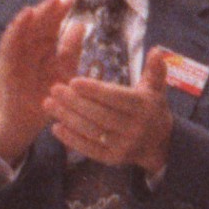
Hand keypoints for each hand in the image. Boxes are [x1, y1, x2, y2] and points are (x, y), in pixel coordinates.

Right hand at [0, 0, 70, 163]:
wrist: (25, 123)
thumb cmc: (45, 98)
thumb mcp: (64, 72)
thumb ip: (71, 51)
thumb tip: (81, 25)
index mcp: (43, 49)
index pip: (52, 25)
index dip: (61, 12)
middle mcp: (29, 48)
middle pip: (39, 24)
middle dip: (50, 10)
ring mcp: (16, 54)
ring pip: (24, 29)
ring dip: (35, 15)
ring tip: (48, 3)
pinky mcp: (5, 63)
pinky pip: (9, 42)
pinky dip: (16, 28)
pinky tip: (25, 16)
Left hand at [46, 47, 175, 177]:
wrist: (160, 144)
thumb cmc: (151, 109)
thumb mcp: (156, 89)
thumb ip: (155, 70)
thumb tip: (155, 50)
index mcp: (144, 107)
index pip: (116, 98)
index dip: (94, 90)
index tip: (73, 81)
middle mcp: (135, 128)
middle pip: (100, 114)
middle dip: (74, 102)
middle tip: (54, 89)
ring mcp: (124, 146)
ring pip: (92, 131)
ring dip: (68, 118)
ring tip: (49, 104)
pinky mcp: (113, 159)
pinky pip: (89, 149)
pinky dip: (71, 139)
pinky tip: (56, 127)